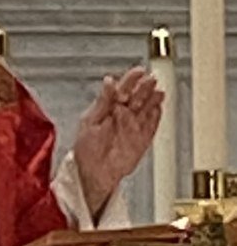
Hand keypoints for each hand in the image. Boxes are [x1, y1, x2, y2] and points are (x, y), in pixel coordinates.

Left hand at [72, 64, 162, 220]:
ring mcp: (135, 125)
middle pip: (138, 95)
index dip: (131, 79)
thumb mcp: (90, 121)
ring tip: (158, 92)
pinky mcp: (143, 138)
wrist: (94, 174)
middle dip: (145, 87)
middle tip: (150, 80)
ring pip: (148, 107)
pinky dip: (156, 116)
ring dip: (153, 99)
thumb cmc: (87, 149)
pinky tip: (159, 107)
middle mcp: (124, 114)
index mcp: (109, 107)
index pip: (123, 88)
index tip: (138, 72)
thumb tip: (108, 81)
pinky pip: (152, 124)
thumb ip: (102, 101)